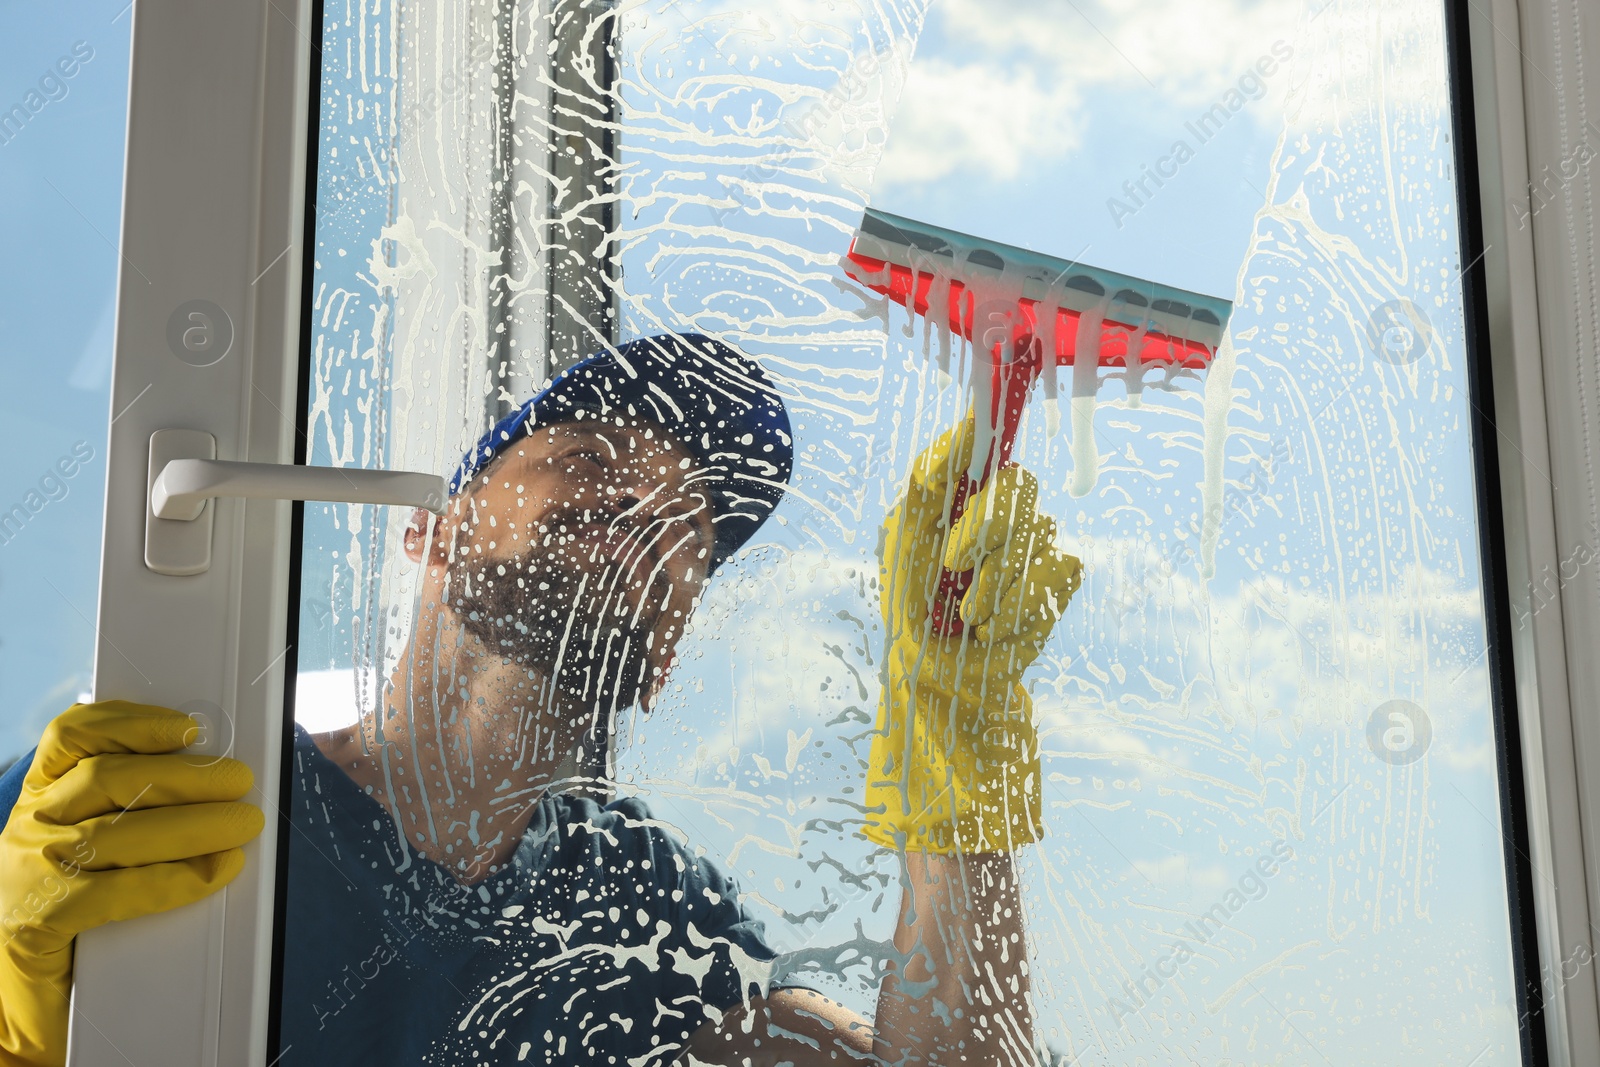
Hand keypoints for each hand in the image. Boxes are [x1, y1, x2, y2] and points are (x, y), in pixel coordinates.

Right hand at [0, 702, 263, 1065]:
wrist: (21, 993)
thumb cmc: (75, 908)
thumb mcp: (97, 846)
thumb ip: (136, 811)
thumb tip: (217, 790)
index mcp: (42, 794)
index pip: (73, 736)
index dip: (131, 723)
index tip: (189, 728)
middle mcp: (29, 823)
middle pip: (110, 779)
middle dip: (185, 777)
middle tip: (239, 783)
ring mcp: (28, 870)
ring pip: (116, 832)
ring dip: (191, 825)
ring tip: (242, 826)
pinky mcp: (35, 921)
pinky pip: (112, 891)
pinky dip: (170, 881)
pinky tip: (212, 874)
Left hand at [863, 420, 1081, 852]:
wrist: (938, 680)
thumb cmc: (912, 607)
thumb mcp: (904, 537)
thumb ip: (931, 477)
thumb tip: (968, 421)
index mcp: (960, 492)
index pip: (986, 440)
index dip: (992, 423)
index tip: (987, 414)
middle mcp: (999, 511)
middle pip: (1018, 484)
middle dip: (984, 527)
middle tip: (953, 563)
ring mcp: (1032, 545)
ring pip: (1038, 532)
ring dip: (994, 580)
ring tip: (967, 615)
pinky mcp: (1057, 583)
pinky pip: (1058, 569)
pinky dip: (1020, 603)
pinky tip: (994, 627)